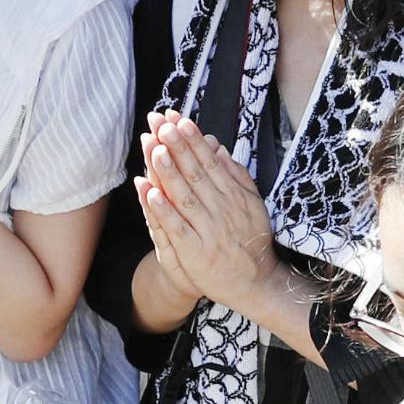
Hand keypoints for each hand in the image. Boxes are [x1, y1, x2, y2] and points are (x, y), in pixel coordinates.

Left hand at [133, 113, 286, 317]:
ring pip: (185, 197)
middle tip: (161, 124)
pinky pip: (176, 227)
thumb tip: (218, 148)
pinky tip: (148, 192)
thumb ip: (236, 175)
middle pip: (195, 173)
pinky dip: (163, 210)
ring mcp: (208, 231)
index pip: (209, 162)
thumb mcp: (252, 204)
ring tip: (155, 148)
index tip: (178, 120)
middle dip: (177, 147)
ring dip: (169, 172)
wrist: (255, 282)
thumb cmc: (251, 240)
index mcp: (234, 196)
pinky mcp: (195, 252)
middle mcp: (222, 210)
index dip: (193, 141)